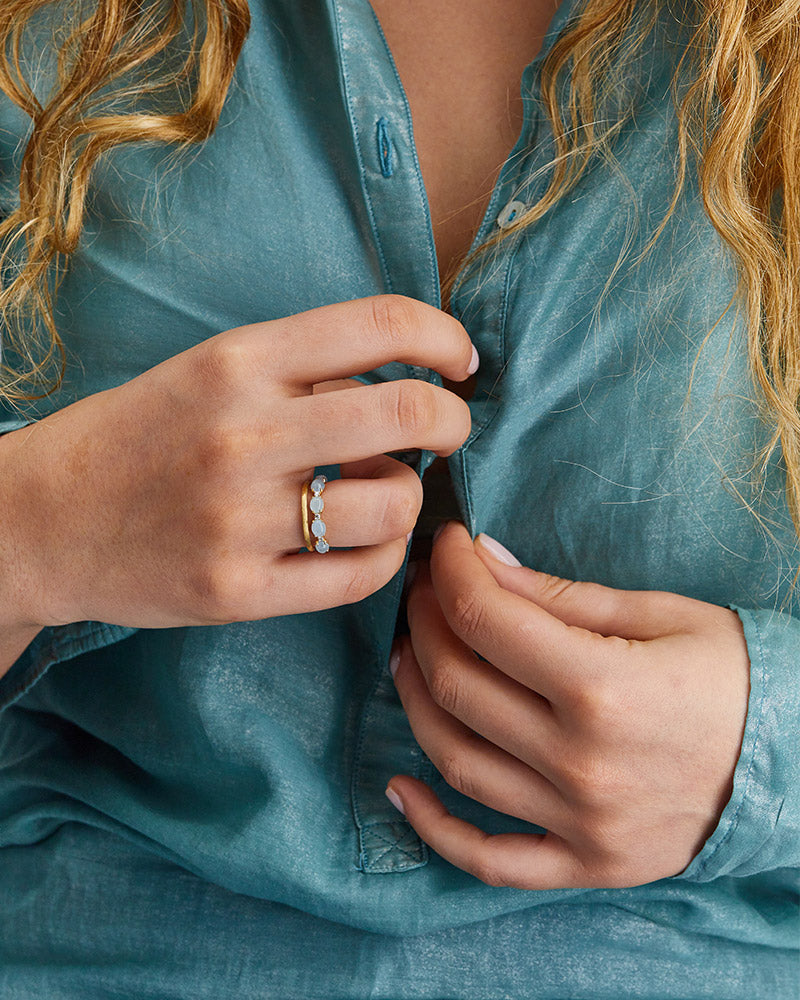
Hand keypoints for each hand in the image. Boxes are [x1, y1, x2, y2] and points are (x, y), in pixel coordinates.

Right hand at [0, 297, 475, 636]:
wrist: (42, 521)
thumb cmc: (137, 437)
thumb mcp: (206, 374)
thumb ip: (301, 372)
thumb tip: (406, 378)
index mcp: (237, 361)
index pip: (379, 324)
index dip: (445, 336)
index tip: (459, 360)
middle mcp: (243, 433)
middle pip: (407, 412)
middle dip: (453, 420)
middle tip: (448, 430)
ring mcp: (240, 520)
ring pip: (393, 504)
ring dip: (413, 496)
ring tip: (388, 493)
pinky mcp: (238, 592)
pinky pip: (358, 577)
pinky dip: (386, 557)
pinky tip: (370, 544)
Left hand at [387, 522, 749, 888]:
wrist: (797, 760)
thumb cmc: (735, 673)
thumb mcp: (659, 614)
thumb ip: (560, 594)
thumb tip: (482, 561)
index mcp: (604, 687)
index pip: (486, 618)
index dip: (450, 570)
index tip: (447, 546)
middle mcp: (582, 762)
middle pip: (458, 684)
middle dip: (425, 623)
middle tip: (425, 592)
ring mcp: (580, 823)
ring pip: (457, 759)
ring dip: (415, 700)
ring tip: (409, 657)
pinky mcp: (585, 863)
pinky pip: (488, 859)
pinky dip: (432, 828)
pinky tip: (398, 790)